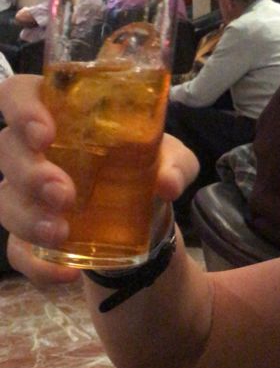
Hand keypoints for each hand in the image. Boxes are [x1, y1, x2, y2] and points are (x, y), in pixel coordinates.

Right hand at [0, 75, 198, 284]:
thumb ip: (175, 164)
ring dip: (29, 218)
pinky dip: (39, 266)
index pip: (18, 94)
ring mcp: (29, 196)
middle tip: (64, 192)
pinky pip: (19, 252)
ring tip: (61, 232)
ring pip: (5, 202)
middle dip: (30, 172)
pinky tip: (67, 273)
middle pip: (7, 150)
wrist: (146, 216)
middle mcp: (36, 152)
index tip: (44, 132)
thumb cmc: (147, 168)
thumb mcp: (172, 159)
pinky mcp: (33, 236)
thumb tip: (166, 183)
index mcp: (62, 116)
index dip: (21, 108)